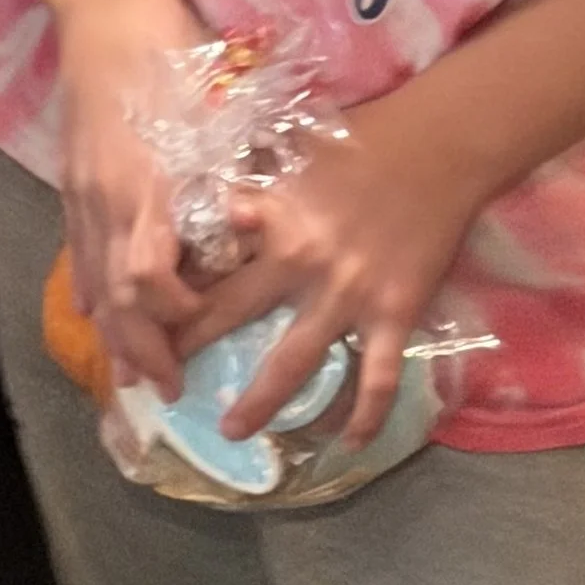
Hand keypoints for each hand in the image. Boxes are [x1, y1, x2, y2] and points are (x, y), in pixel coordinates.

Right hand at [50, 0, 205, 401]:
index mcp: (149, 182)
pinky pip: (75, 245)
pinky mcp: (70, 175)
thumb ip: (230, 172)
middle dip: (141, 346)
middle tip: (169, 387)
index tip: (203, 328)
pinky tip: (90, 310)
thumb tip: (255, 225)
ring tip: (131, 371)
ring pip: (91, 276)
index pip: (151, 277)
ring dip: (111, 330)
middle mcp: (108, 196)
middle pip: (116, 293)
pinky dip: (84, 284)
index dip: (175, 314)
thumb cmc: (172, 50)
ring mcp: (82, 187)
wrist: (107, 7)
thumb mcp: (216, 110)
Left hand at [174, 82, 487, 447]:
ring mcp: (348, 295)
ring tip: (231, 432)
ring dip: (258, 403)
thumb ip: (252, 174)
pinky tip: (349, 446)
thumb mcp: (294, 148)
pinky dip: (363, 418)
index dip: (172, 282)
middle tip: (162, 377)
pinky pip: (376, 381)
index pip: (208, 255)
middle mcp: (300, 262)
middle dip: (191, 346)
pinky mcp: (393, 315)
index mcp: (272, 216)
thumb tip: (211, 187)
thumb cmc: (363, 138)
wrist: (439, 146)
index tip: (145, 306)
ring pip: (293, 364)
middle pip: (232, 314)